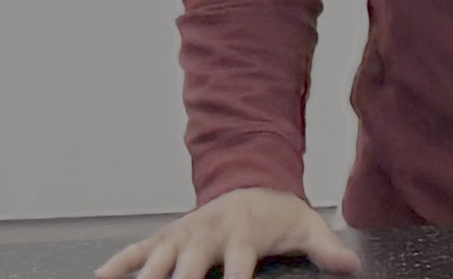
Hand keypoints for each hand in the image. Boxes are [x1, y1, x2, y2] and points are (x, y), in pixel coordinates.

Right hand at [97, 187, 361, 278]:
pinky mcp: (168, 236)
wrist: (252, 183)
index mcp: (243, 234)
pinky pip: (139, 250)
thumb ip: (326, 248)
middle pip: (191, 263)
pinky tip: (101, 276)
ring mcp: (185, 234)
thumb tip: (350, 265)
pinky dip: (119, 262)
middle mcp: (209, 233)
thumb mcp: (308, 226)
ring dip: (146, 274)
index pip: (239, 264)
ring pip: (160, 257)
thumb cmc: (278, 214)